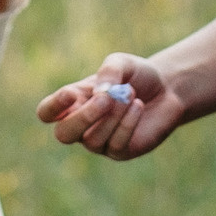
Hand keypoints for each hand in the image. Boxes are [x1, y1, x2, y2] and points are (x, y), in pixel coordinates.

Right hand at [37, 55, 190, 158]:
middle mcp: (82, 125)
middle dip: (83, 117)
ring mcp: (100, 141)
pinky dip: (127, 124)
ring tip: (130, 93)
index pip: (47, 112)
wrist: (168, 89)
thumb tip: (99, 94)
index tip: (71, 94)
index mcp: (74, 102)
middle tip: (106, 98)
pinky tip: (138, 106)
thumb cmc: (138, 76)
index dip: (54, 106)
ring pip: (93, 139)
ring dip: (113, 115)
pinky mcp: (121, 151)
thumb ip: (108, 72)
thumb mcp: (122, 63)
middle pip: (63, 134)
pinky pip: (116, 144)